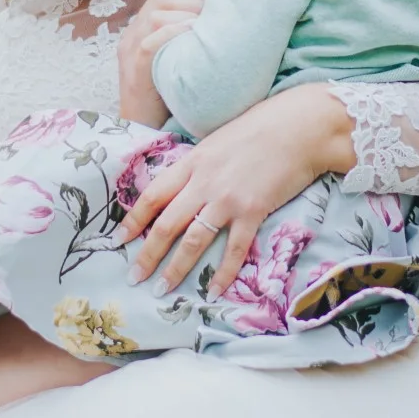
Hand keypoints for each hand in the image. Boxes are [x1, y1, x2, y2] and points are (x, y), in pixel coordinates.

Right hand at [116, 0, 207, 125]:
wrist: (144, 132)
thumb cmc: (167, 95)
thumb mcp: (176, 58)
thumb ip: (186, 39)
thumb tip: (215, 21)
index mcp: (141, 30)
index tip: (210, 10)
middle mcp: (132, 37)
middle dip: (191, 3)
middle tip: (210, 19)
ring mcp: (130, 55)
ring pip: (155, 17)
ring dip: (185, 18)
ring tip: (204, 28)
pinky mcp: (134, 74)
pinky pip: (148, 45)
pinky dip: (172, 34)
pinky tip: (192, 35)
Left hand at [117, 83, 352, 295]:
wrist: (299, 128)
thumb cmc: (260, 129)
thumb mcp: (217, 142)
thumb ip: (198, 166)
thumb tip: (182, 187)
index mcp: (192, 162)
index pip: (153, 195)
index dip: (133, 219)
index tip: (119, 239)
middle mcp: (204, 183)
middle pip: (166, 223)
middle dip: (147, 254)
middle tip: (134, 277)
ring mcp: (228, 199)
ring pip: (193, 241)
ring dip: (175, 268)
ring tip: (162, 289)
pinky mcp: (253, 211)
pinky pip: (234, 249)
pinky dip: (223, 273)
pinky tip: (213, 290)